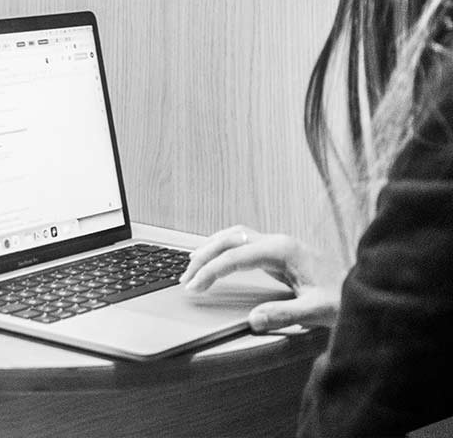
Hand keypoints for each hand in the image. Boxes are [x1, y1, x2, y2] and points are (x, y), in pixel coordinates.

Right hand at [178, 225, 344, 330]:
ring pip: (234, 235)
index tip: (194, 287)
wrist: (369, 287)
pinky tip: (217, 259)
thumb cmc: (344, 297)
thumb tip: (253, 319)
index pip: (235, 257)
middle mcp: (279, 241)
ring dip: (211, 248)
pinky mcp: (281, 250)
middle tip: (186, 277)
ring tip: (193, 266)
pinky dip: (224, 247)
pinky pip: (243, 241)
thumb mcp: (316, 311)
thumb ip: (284, 314)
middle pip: (229, 239)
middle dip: (204, 256)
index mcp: (283, 250)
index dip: (211, 272)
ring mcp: (280, 243)